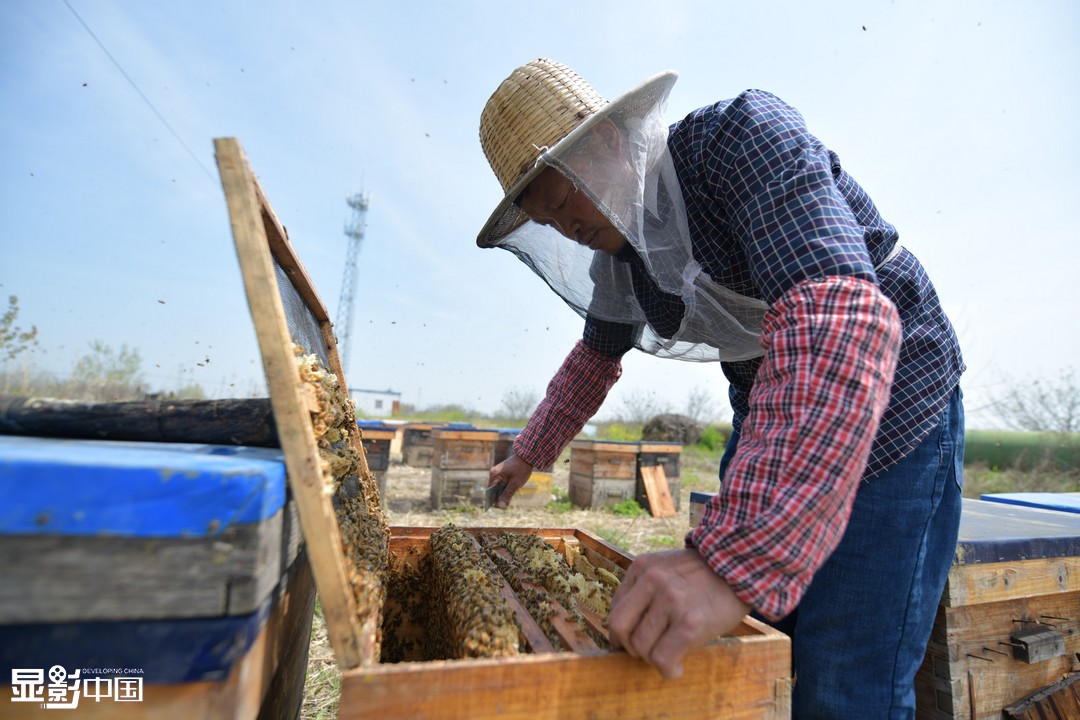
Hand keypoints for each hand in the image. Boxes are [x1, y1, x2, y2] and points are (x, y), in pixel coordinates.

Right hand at [487, 454, 532, 508]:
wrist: (527, 456)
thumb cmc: (521, 469)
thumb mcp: (515, 484)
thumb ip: (507, 495)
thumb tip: (501, 506)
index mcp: (494, 476)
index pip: (490, 492)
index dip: (493, 501)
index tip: (499, 507)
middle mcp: (493, 474)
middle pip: (493, 490)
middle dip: (499, 497)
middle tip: (507, 503)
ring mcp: (497, 472)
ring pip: (497, 487)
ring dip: (502, 492)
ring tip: (510, 495)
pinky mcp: (501, 472)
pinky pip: (500, 483)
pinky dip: (504, 488)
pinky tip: (511, 489)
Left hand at [607, 549, 749, 679]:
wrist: (742, 567)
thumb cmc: (704, 575)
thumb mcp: (666, 568)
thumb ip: (644, 589)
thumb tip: (623, 630)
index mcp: (642, 567)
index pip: (616, 609)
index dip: (622, 632)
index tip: (633, 642)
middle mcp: (653, 581)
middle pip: (620, 628)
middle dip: (630, 647)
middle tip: (647, 652)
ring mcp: (671, 601)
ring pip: (642, 647)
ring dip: (653, 659)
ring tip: (669, 656)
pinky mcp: (690, 623)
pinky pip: (663, 659)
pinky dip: (668, 670)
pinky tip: (677, 668)